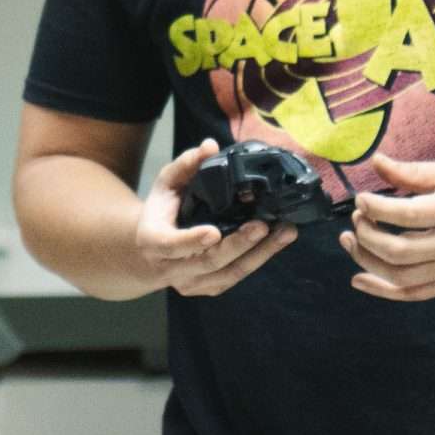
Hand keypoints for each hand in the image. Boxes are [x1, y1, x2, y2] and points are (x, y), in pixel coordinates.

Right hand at [136, 139, 298, 297]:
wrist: (149, 254)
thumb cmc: (161, 212)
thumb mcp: (165, 185)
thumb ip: (186, 165)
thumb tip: (210, 146)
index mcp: (154, 242)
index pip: (171, 245)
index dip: (192, 241)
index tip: (213, 232)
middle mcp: (172, 269)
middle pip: (209, 261)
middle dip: (240, 244)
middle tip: (264, 225)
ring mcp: (192, 283)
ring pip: (230, 273)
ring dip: (261, 254)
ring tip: (285, 232)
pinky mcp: (210, 288)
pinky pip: (237, 276)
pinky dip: (259, 259)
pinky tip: (276, 242)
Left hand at [343, 153, 434, 301]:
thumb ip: (415, 172)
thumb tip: (376, 162)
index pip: (407, 215)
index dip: (376, 208)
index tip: (361, 199)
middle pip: (399, 250)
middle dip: (367, 234)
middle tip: (357, 218)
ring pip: (400, 275)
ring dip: (367, 260)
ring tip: (350, 241)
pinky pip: (413, 294)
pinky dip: (382, 290)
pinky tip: (359, 279)